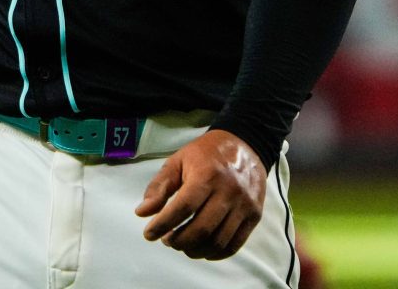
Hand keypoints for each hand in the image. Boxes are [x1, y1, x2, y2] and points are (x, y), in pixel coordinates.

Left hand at [134, 129, 265, 260]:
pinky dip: (215, 253)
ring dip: (195, 250)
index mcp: (207, 175)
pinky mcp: (255, 215)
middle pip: (201, 229)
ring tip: (182, 244)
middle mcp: (228, 191)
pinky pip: (234, 245)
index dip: (163, 224)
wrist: (245, 144)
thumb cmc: (206, 154)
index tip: (149, 234)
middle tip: (167, 240)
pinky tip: (202, 249)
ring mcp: (244, 205)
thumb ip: (159, 186)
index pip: (183, 207)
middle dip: (179, 241)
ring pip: (218, 241)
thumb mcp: (178, 161)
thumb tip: (142, 213)